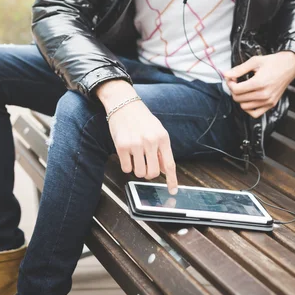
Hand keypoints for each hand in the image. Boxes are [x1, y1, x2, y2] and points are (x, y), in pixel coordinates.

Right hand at [96, 80, 177, 194]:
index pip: (169, 164)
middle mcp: (150, 141)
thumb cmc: (142, 118)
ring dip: (137, 169)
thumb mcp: (157, 130)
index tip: (173, 190)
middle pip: (152, 173)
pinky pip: (126, 168)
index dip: (172, 180)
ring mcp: (135, 144)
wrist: (124, 104)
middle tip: (146, 167)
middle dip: (149, 174)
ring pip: (139, 173)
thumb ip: (162, 150)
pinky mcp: (121, 146)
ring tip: (136, 156)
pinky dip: (127, 165)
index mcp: (162, 137)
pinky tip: (127, 154)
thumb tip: (164, 170)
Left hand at [223, 51, 294, 118]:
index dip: (230, 83)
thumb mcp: (254, 61)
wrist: (289, 66)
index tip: (231, 78)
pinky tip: (248, 99)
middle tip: (235, 82)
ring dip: (240, 98)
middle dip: (233, 90)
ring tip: (243, 89)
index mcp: (259, 83)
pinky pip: (255, 113)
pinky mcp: (271, 104)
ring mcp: (268, 101)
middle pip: (238, 98)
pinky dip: (248, 108)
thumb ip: (239, 69)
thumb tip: (226, 74)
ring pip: (244, 107)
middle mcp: (264, 94)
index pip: (236, 90)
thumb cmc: (273, 63)